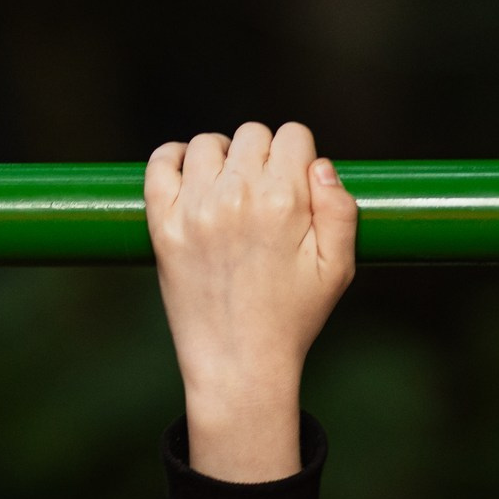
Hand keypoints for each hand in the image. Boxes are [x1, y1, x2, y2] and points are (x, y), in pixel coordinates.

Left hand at [146, 122, 357, 482]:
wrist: (238, 364)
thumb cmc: (293, 318)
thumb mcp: (339, 268)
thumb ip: (340, 209)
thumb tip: (319, 164)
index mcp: (284, 203)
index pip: (293, 136)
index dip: (298, 158)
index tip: (294, 186)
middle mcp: (236, 198)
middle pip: (252, 135)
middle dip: (263, 157)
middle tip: (263, 195)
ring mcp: (193, 210)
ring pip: (207, 144)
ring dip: (221, 158)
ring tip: (228, 190)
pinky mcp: (162, 224)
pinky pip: (159, 163)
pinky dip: (173, 159)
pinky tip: (190, 177)